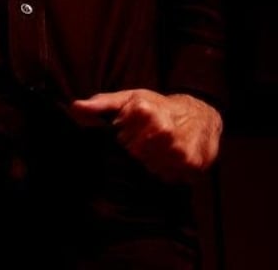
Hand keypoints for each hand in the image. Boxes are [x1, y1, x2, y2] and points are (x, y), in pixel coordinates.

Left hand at [70, 89, 222, 181]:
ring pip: (151, 170)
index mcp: (144, 112)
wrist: (202, 114)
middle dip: (140, 152)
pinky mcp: (192, 165)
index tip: (135, 131)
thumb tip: (75, 107)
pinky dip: (169, 171)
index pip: (121, 143)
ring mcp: (178, 150)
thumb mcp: (130, 99)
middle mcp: (162, 131)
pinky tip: (173, 158)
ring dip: (154, 163)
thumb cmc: (160, 106)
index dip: (126, 139)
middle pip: (135, 159)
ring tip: (162, 148)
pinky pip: (169, 178)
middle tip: (150, 141)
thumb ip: (102, 104)